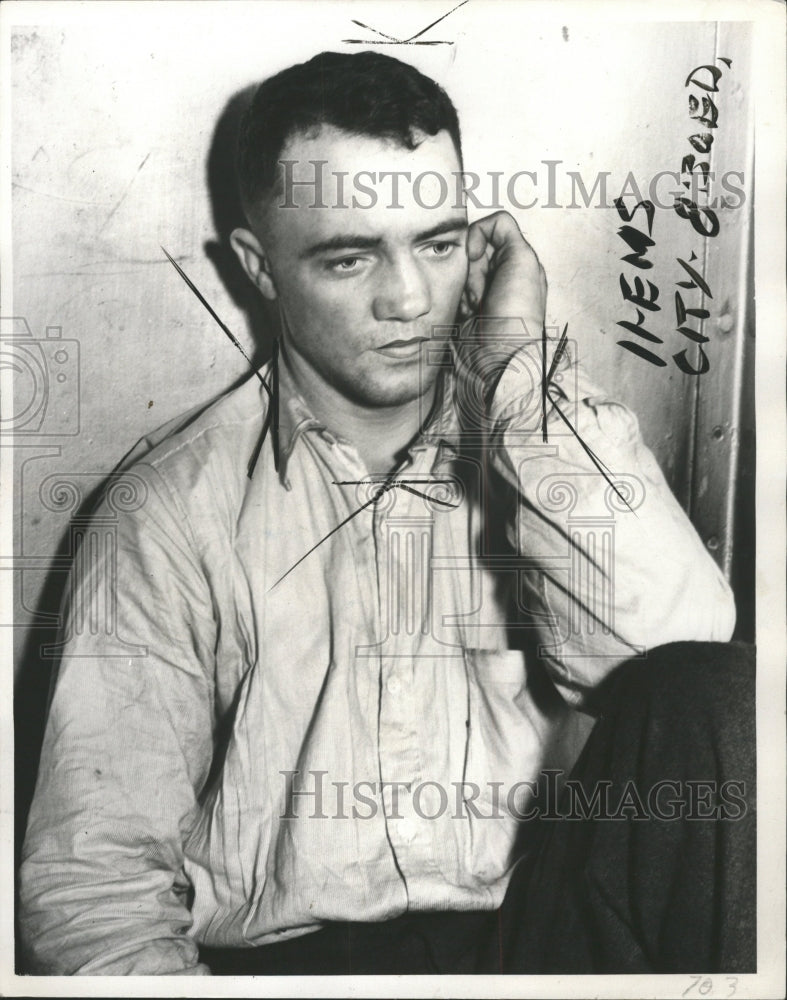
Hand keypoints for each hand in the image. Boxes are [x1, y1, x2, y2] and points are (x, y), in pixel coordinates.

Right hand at [458, 211, 546, 340]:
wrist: (500, 353)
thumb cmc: (517, 311)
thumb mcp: (522, 258)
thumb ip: (504, 230)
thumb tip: (477, 234)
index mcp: (516, 262)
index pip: (487, 232)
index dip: (478, 241)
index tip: (477, 255)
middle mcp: (498, 276)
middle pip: (469, 253)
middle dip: (471, 269)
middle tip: (481, 289)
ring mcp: (480, 294)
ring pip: (457, 272)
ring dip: (463, 288)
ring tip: (476, 306)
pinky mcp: (464, 311)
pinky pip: (448, 293)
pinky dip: (455, 302)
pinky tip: (467, 315)